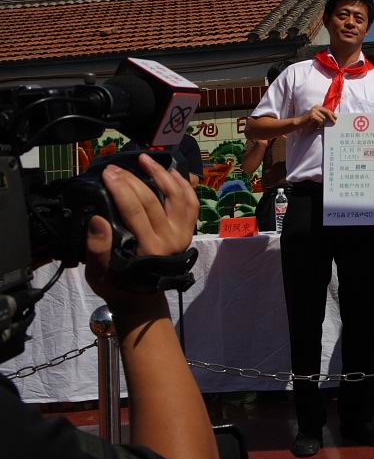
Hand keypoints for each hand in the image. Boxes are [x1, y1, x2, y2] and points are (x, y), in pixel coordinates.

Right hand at [84, 154, 198, 309]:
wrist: (142, 298)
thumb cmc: (117, 285)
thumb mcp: (98, 274)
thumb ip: (96, 249)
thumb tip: (97, 220)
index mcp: (148, 249)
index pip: (136, 210)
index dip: (121, 188)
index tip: (108, 173)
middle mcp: (170, 240)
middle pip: (154, 200)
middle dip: (133, 179)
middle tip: (116, 167)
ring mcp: (183, 234)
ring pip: (178, 197)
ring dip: (163, 175)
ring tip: (146, 160)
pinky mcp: (188, 231)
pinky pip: (192, 204)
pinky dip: (185, 186)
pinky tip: (172, 172)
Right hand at [299, 105, 337, 131]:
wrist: (300, 123)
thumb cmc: (309, 122)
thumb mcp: (317, 118)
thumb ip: (323, 117)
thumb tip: (332, 119)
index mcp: (317, 107)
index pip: (327, 110)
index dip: (332, 114)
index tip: (336, 117)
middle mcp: (316, 108)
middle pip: (327, 112)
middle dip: (331, 118)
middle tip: (334, 122)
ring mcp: (314, 111)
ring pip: (324, 118)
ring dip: (322, 123)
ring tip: (317, 124)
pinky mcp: (312, 115)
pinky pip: (320, 121)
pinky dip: (319, 124)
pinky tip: (316, 125)